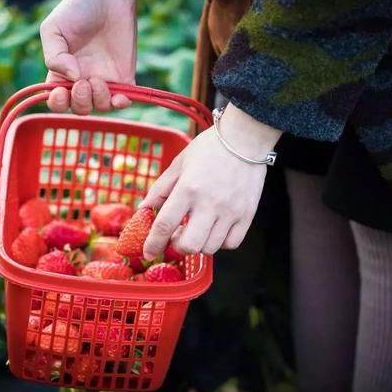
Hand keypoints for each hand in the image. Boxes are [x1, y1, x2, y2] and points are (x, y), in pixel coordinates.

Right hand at [40, 0, 136, 114]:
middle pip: (79, 108)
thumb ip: (54, 57)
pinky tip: (120, 96)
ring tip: (98, 80)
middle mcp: (82, 81)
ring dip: (98, 100)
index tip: (61, 92)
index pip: (57, 101)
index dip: (57, 103)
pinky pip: (122, 101)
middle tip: (83, 82)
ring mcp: (103, 81)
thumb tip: (73, 79)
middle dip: (80, 102)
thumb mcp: (53, 30)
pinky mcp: (123, 78)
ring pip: (99, 107)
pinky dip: (121, 104)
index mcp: (62, 73)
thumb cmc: (76, 10)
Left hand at [139, 104, 282, 258]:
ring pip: (210, 248)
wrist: (245, 138)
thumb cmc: (209, 149)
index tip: (148, 252)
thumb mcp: (178, 164)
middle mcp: (209, 203)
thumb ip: (160, 189)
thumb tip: (143, 209)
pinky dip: (220, 242)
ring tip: (197, 229)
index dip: (153, 243)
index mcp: (188, 189)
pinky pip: (231, 243)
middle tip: (176, 236)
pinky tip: (215, 230)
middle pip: (189, 245)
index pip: (165, 225)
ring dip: (198, 244)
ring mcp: (230, 211)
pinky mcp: (247, 214)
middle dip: (177, 247)